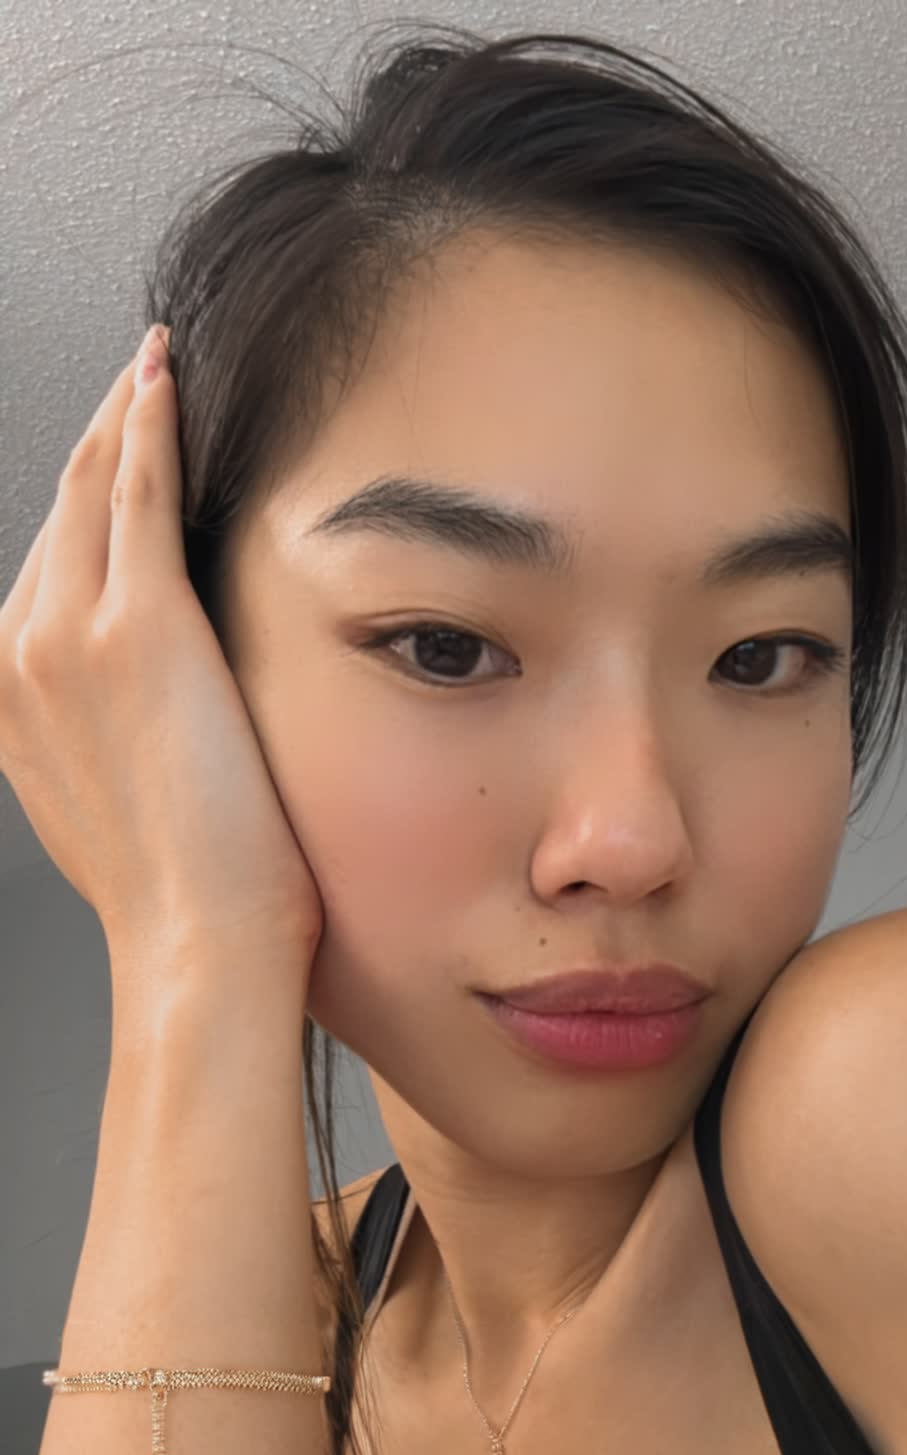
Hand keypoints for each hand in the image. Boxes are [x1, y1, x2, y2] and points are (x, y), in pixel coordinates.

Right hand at [0, 327, 325, 973]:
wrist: (198, 942)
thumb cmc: (182, 893)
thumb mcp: (113, 805)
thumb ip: (102, 734)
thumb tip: (144, 706)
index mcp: (10, 699)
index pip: (48, 566)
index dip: (84, 498)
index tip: (115, 452)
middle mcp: (17, 654)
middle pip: (62, 517)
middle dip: (102, 441)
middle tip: (139, 382)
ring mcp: (67, 635)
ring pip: (95, 490)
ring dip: (127, 418)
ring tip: (156, 370)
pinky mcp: (138, 625)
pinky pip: (141, 492)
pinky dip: (152, 424)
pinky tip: (164, 379)